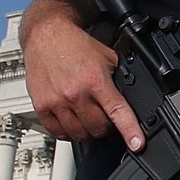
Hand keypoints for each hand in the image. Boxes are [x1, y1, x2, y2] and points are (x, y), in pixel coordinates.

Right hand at [21, 17, 145, 151]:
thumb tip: (132, 99)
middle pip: (98, 129)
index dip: (129, 131)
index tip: (137, 144)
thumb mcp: (106, 56)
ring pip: (79, 134)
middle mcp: (75, 93)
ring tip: (86, 115)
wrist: (46, 35)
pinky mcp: (42, 106)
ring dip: (87, 130)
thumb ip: (118, 78)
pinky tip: (71, 120)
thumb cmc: (74, 45)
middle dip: (106, 125)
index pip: (117, 111)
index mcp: (95, 79)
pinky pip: (58, 133)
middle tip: (104, 115)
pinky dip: (67, 131)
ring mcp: (57, 102)